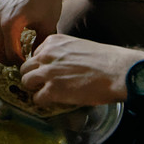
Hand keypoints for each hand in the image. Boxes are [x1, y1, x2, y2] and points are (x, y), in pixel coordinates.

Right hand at [0, 0, 68, 63]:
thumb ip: (39, 45)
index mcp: (11, 24)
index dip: (20, 63)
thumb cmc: (48, 1)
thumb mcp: (48, 26)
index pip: (10, 54)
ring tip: (14, 51)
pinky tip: (10, 39)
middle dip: (6, 59)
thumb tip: (33, 59)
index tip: (28, 63)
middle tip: (19, 61)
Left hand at [19, 34, 139, 106]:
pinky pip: (36, 98)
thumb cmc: (105, 59)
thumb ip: (64, 54)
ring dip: (34, 89)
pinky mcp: (52, 90)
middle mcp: (46, 55)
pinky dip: (42, 102)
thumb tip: (61, 66)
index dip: (41, 65)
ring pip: (26, 82)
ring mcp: (48, 72)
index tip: (47, 72)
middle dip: (33, 77)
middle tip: (42, 85)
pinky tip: (52, 102)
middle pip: (26, 67)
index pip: (35, 54)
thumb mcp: (79, 46)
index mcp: (53, 42)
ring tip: (46, 94)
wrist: (116, 71)